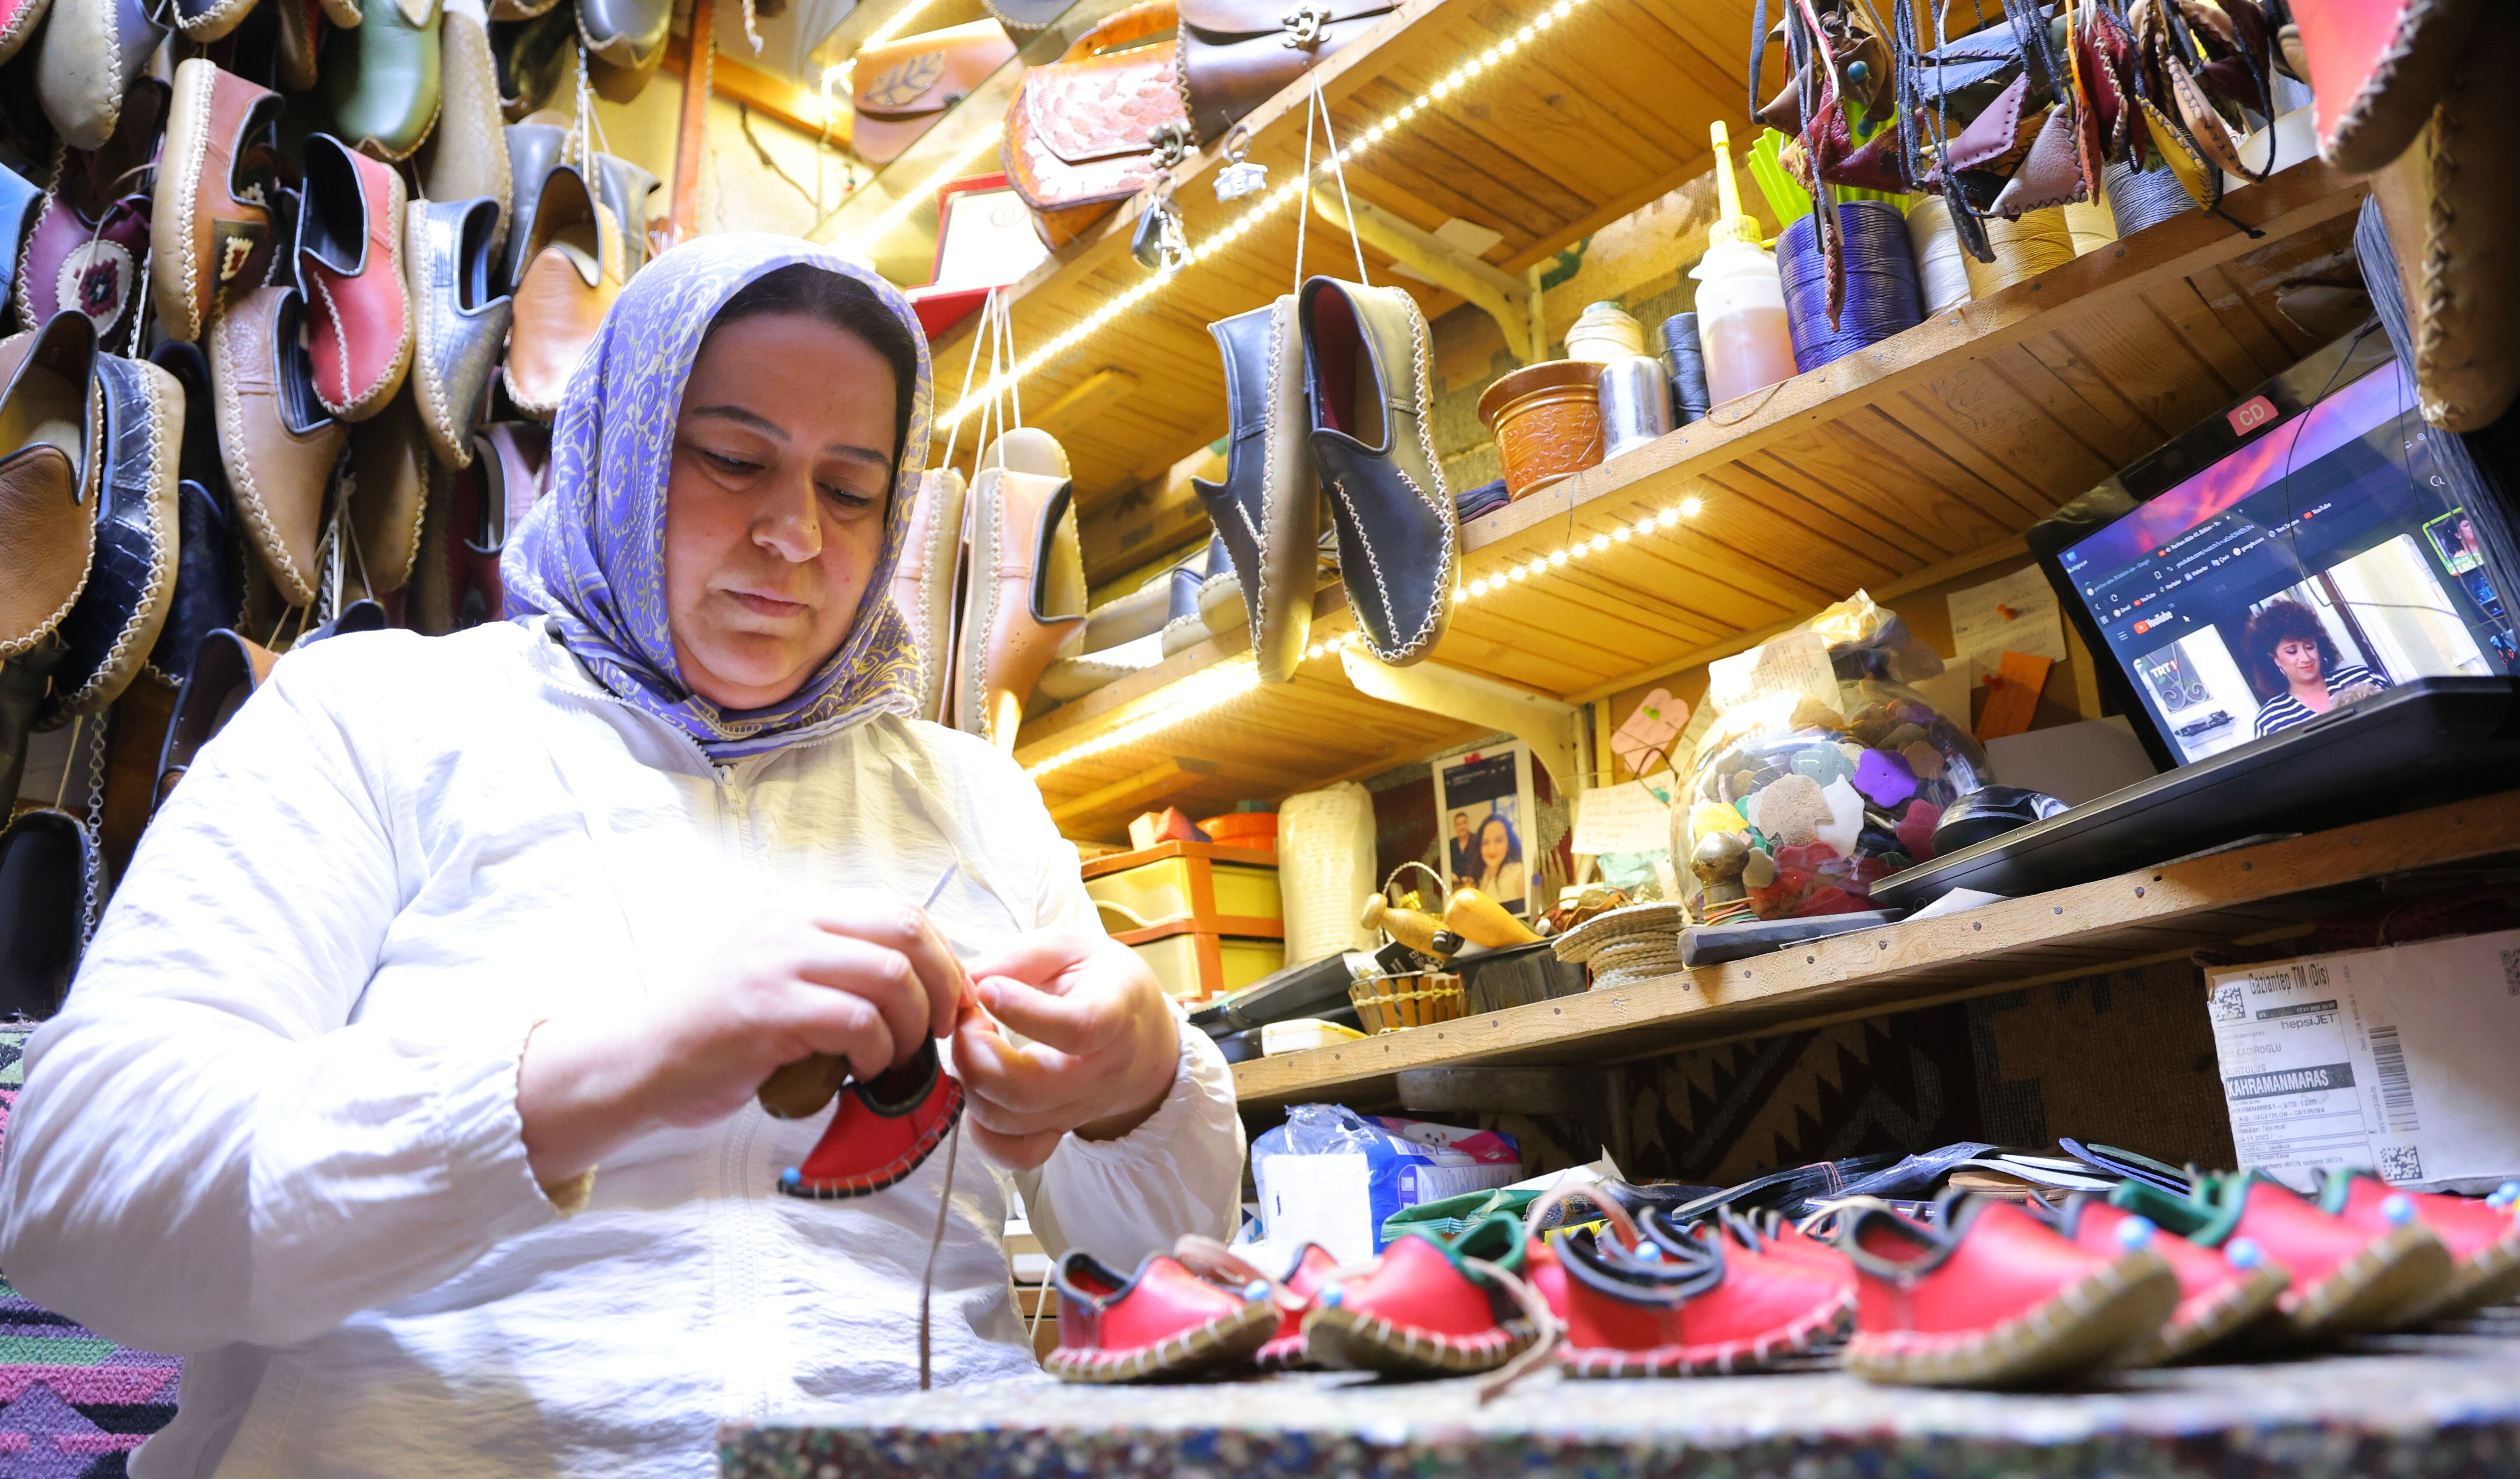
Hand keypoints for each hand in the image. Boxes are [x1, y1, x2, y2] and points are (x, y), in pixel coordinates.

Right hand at [517, 895, 970, 1184]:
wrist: (642, 1063)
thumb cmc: (720, 1033)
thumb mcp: (781, 977)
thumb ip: (838, 968)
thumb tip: (922, 987)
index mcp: (799, 911)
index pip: (899, 911)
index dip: (942, 957)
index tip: (950, 1002)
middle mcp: (790, 924)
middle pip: (907, 930)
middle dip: (942, 984)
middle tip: (940, 1030)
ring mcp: (777, 962)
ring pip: (891, 975)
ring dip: (911, 1025)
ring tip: (896, 1057)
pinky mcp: (768, 1009)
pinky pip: (857, 1020)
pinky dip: (878, 1052)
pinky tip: (863, 1072)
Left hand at [951, 930, 1180, 1170]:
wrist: (1144, 1039)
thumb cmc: (1105, 984)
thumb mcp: (1073, 948)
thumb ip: (1020, 958)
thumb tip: (967, 981)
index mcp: (1114, 1014)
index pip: (1076, 1028)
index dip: (1023, 1011)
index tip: (989, 989)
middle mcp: (1099, 1072)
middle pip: (1027, 1090)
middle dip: (975, 1053)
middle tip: (968, 1018)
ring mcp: (1077, 1108)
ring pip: (1008, 1121)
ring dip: (970, 1082)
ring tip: (975, 1045)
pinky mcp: (1058, 1129)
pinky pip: (1016, 1154)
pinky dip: (983, 1132)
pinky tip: (980, 1089)